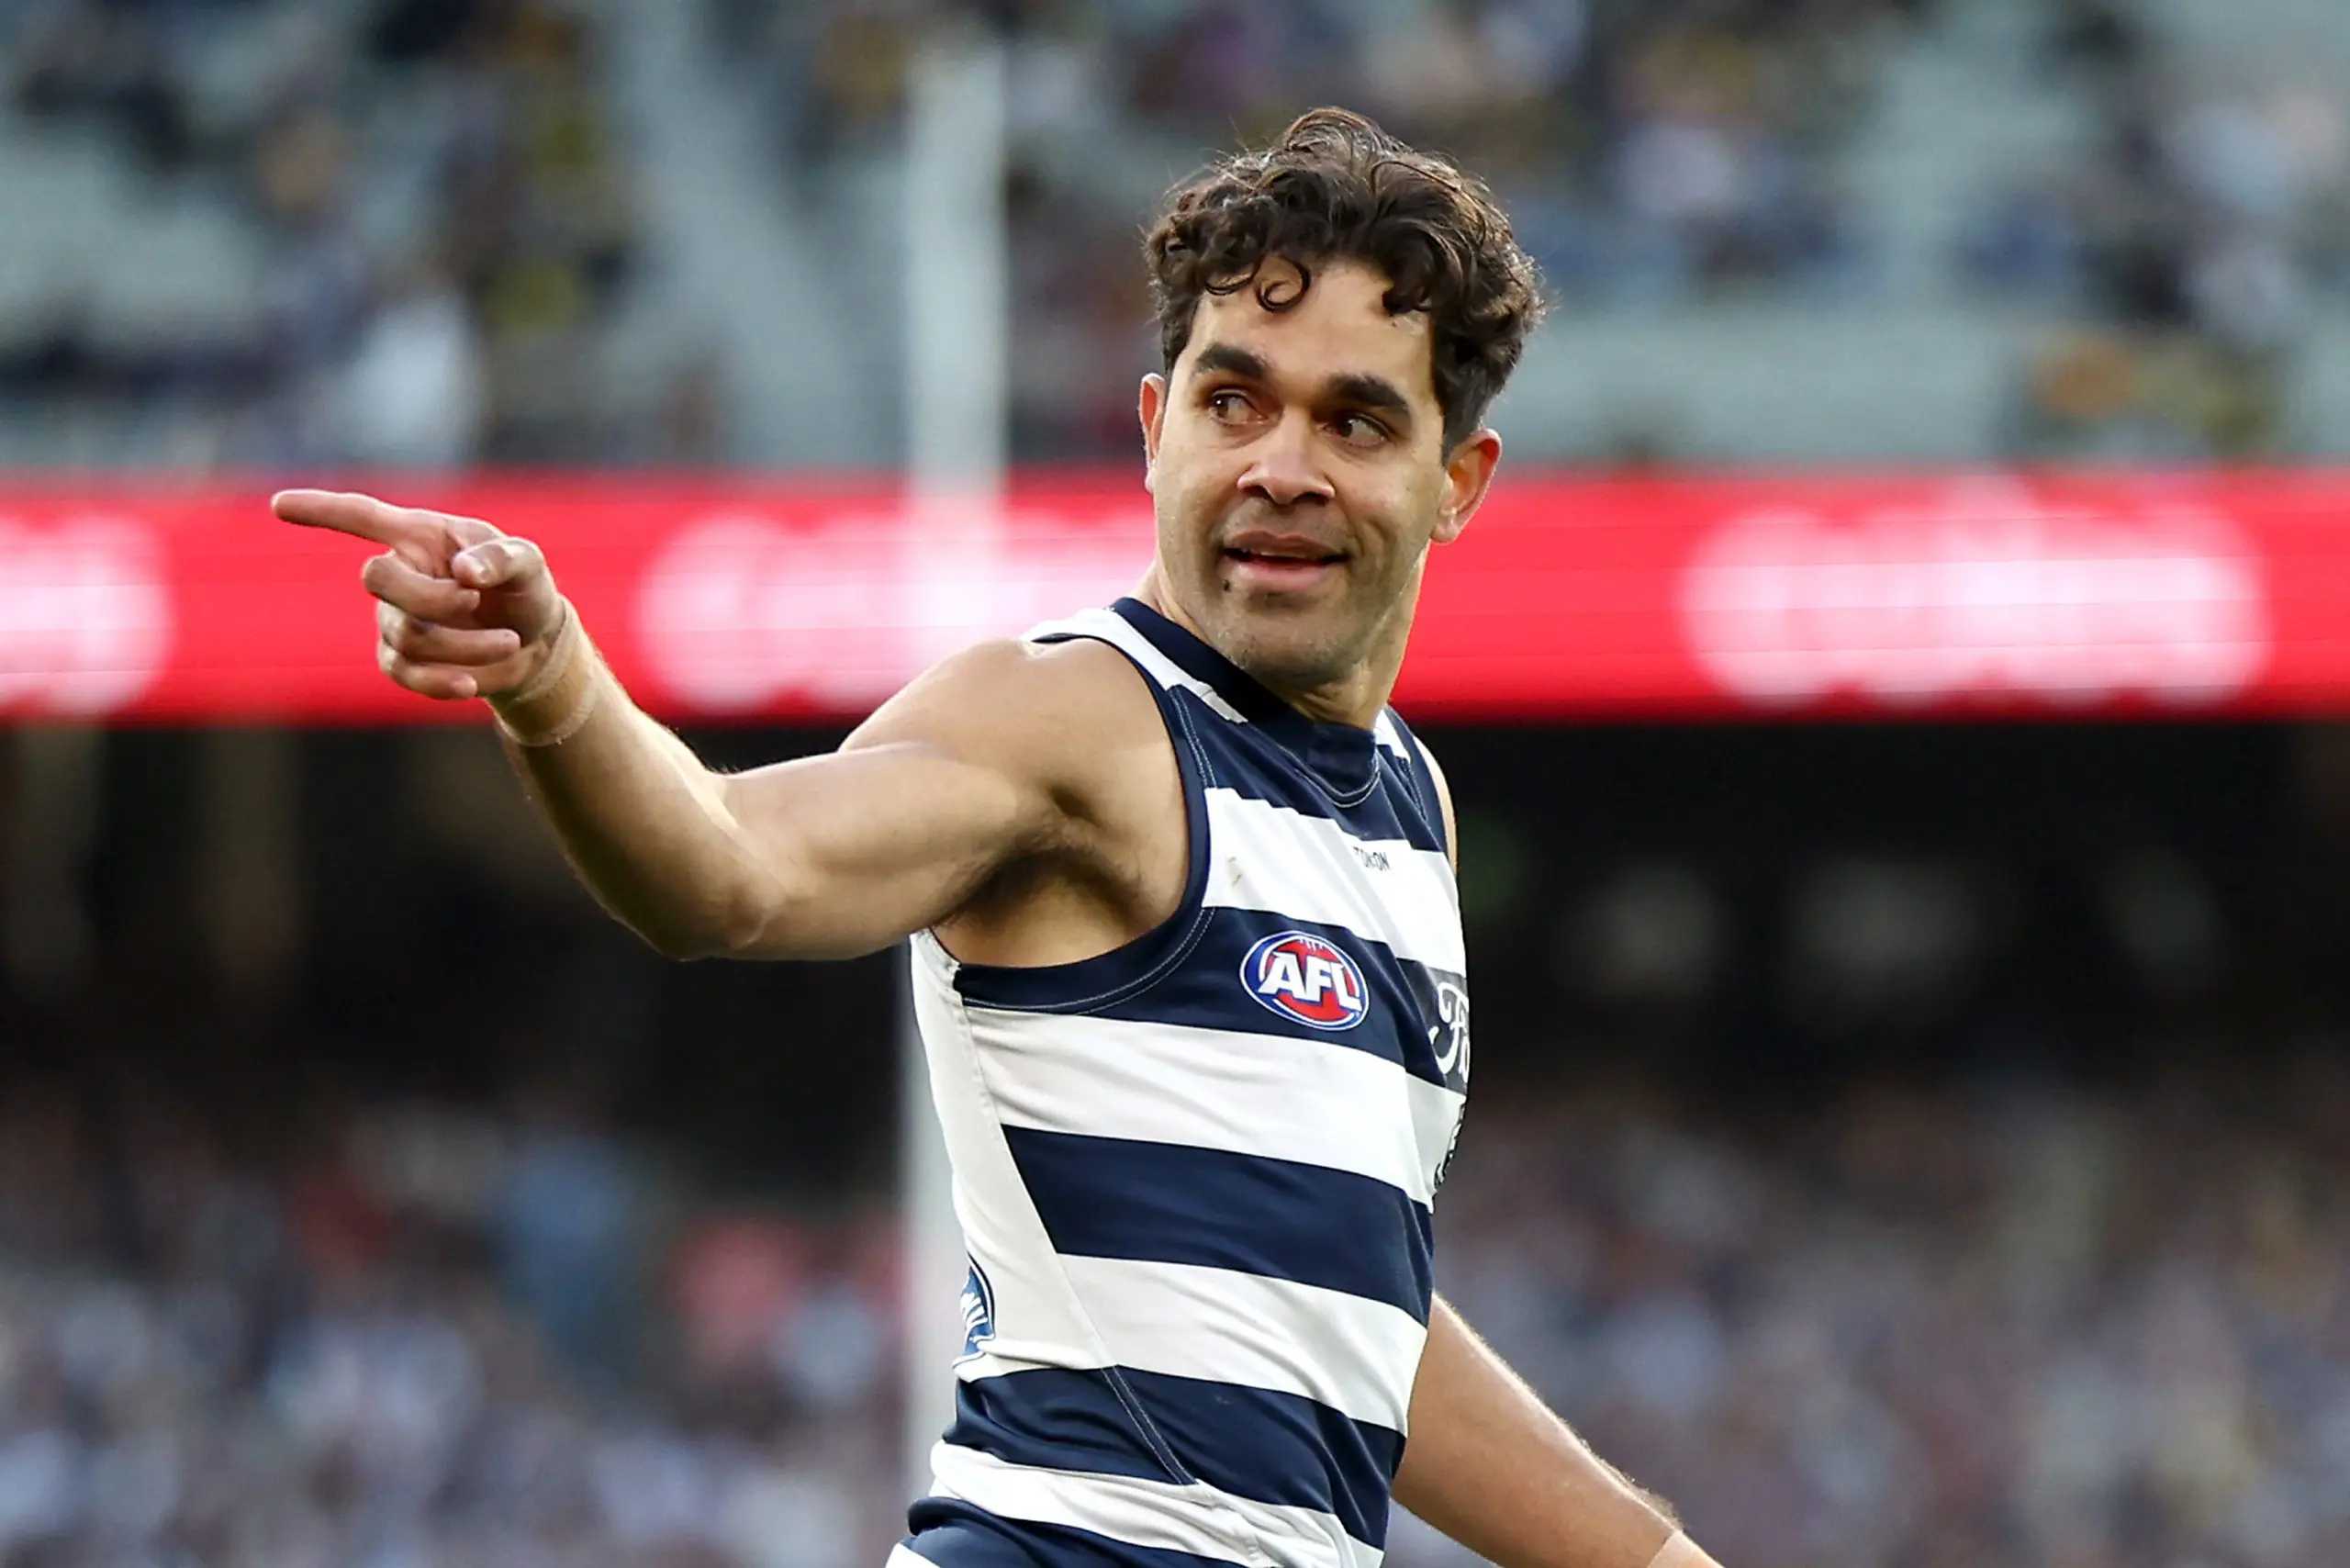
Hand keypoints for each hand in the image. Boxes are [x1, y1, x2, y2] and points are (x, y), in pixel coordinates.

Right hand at [273, 489, 566, 701]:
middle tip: (475, 602)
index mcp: (423, 535)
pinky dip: (440, 682)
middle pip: (377, 579)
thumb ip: (504, 558)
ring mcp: (395, 619)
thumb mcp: (528, 564)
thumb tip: (465, 571)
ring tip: (510, 641)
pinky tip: (470, 686)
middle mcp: (400, 573)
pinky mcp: (403, 660)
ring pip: (406, 635)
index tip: (278, 505)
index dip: (321, 511)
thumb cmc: (524, 588)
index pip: (362, 517)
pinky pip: (405, 673)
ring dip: (463, 645)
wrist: (535, 643)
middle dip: (430, 598)